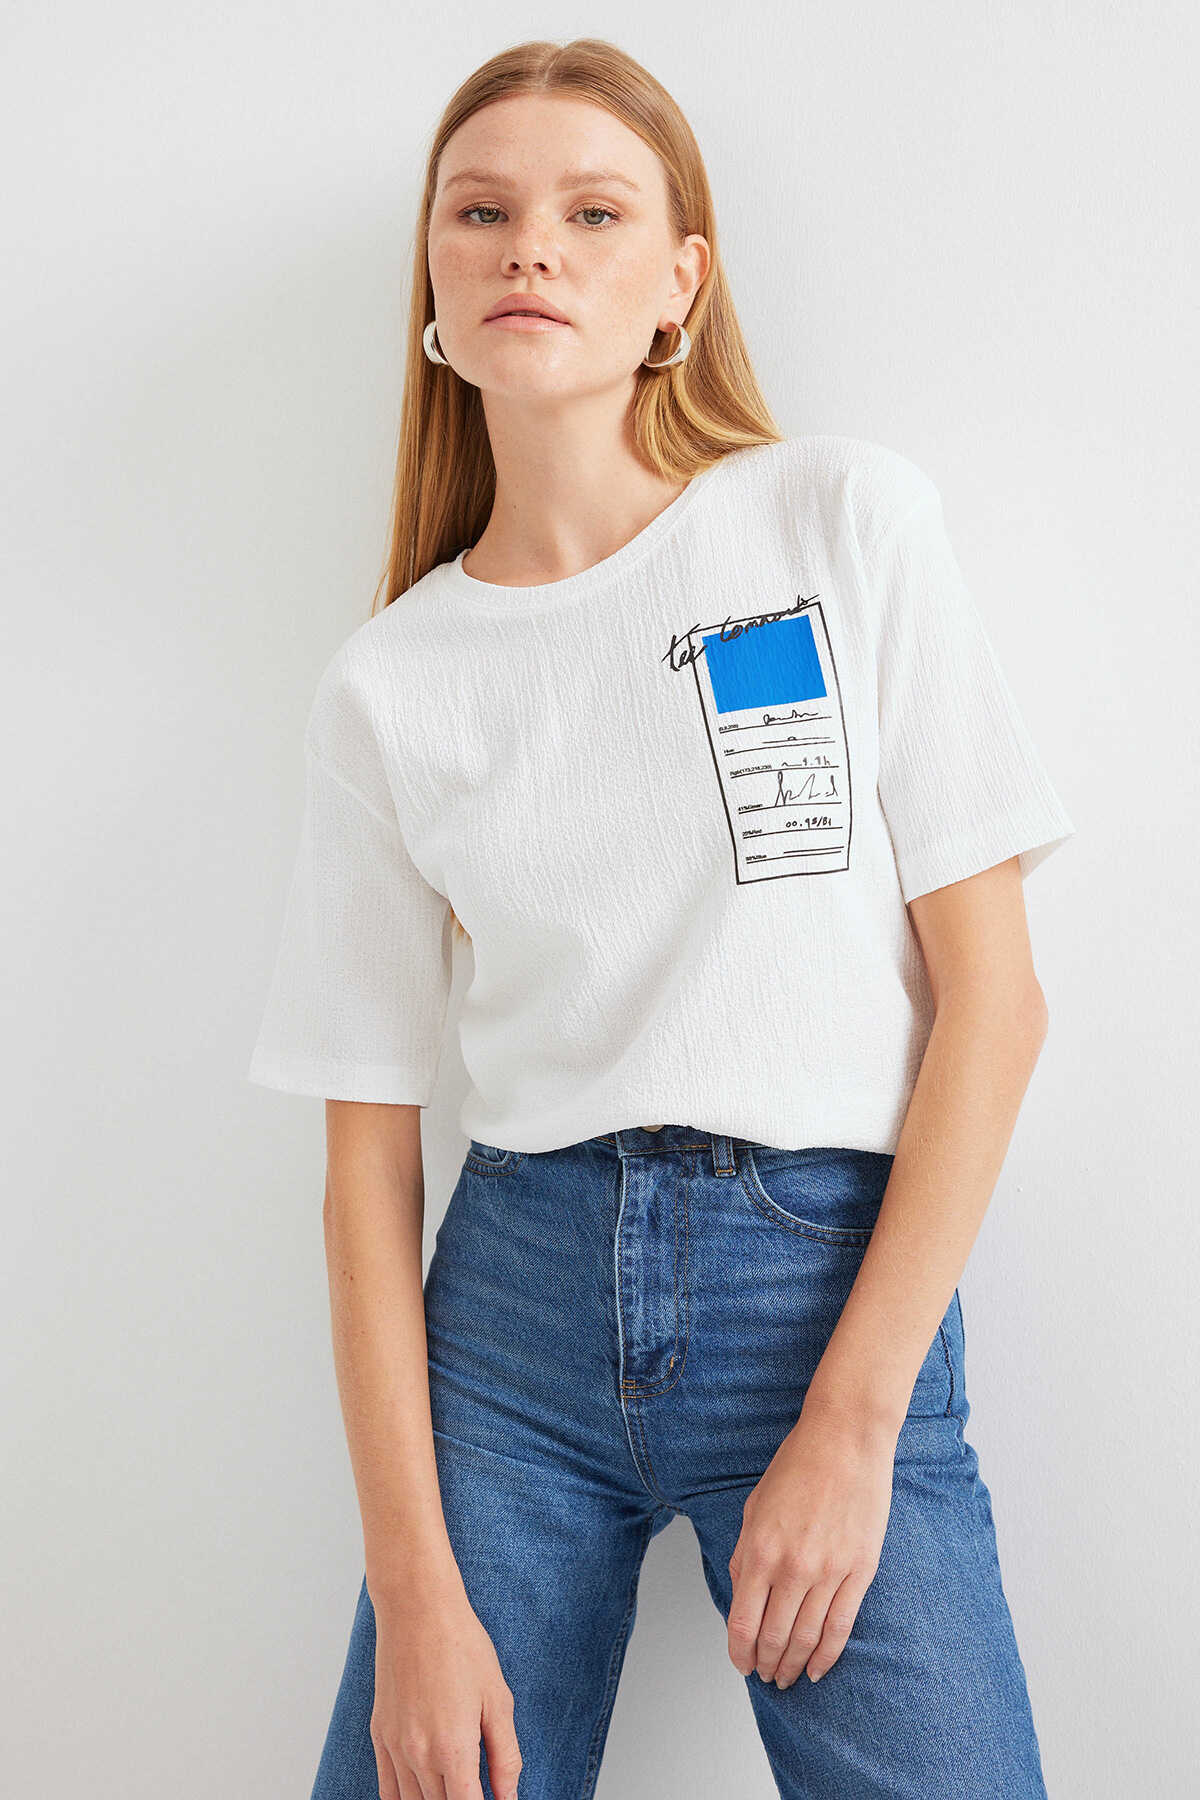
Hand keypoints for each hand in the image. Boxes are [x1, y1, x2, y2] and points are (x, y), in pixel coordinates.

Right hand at [370, 1566, 522, 1799]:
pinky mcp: (379, 1734)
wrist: (417, 1610)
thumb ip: (505, 1756)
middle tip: (477, 1789)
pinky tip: (422, 1793)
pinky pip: (387, 1789)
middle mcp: (419, 1756)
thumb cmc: (462, 1647)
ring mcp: (395, 1746)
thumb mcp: (498, 1699)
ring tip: (454, 1789)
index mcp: (453, 1750)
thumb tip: (509, 1796)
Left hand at [726, 1397, 897, 1687]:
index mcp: (760, 1550)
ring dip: (793, 1666)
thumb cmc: (798, 1465)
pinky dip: (827, 1656)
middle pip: (774, 1638)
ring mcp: (828, 1572)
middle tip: (764, 1675)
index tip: (740, 1663)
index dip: (739, 1652)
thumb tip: (742, 1591)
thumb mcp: (755, 1506)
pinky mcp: (860, 1571)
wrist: (846, 1439)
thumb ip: (746, 1553)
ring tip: (787, 1677)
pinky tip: (818, 1669)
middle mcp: (792, 1567)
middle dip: (765, 1664)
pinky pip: (841, 1627)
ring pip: (807, 1640)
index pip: (742, 1623)